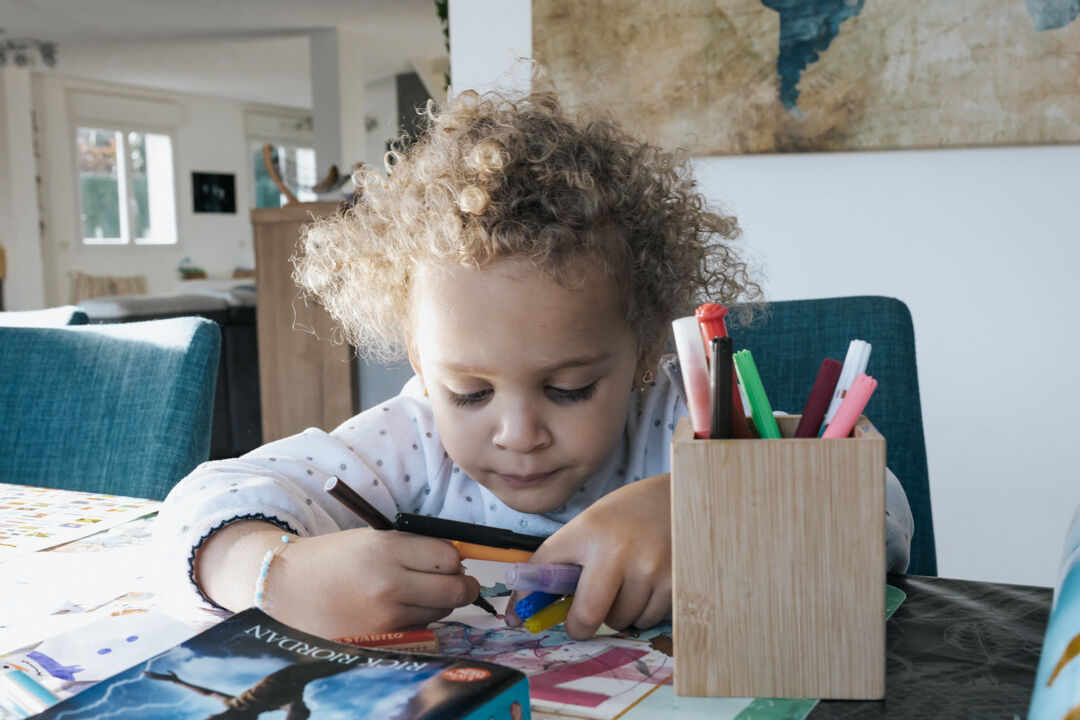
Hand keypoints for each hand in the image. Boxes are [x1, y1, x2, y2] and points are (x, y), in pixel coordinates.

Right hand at [195, 522, 480, 638]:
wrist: (286, 590)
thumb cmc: (334, 559)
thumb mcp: (374, 539)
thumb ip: (415, 547)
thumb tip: (458, 560)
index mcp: (387, 549)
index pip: (449, 557)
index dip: (453, 557)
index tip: (449, 559)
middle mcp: (390, 585)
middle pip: (455, 589)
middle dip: (463, 584)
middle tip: (460, 580)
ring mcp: (387, 618)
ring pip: (441, 611)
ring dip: (439, 602)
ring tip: (414, 591)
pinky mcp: (382, 641)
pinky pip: (420, 628)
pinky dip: (418, 619)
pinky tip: (396, 609)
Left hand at [506, 474, 671, 638]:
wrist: (679, 497)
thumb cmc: (627, 515)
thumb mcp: (589, 525)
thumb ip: (562, 563)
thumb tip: (523, 612)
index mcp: (586, 531)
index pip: (543, 574)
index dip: (529, 603)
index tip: (523, 618)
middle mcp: (616, 550)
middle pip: (587, 616)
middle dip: (579, 626)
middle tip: (581, 620)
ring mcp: (648, 568)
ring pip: (620, 621)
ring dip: (617, 614)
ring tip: (625, 584)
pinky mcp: (673, 583)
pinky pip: (646, 620)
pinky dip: (642, 612)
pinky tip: (647, 585)